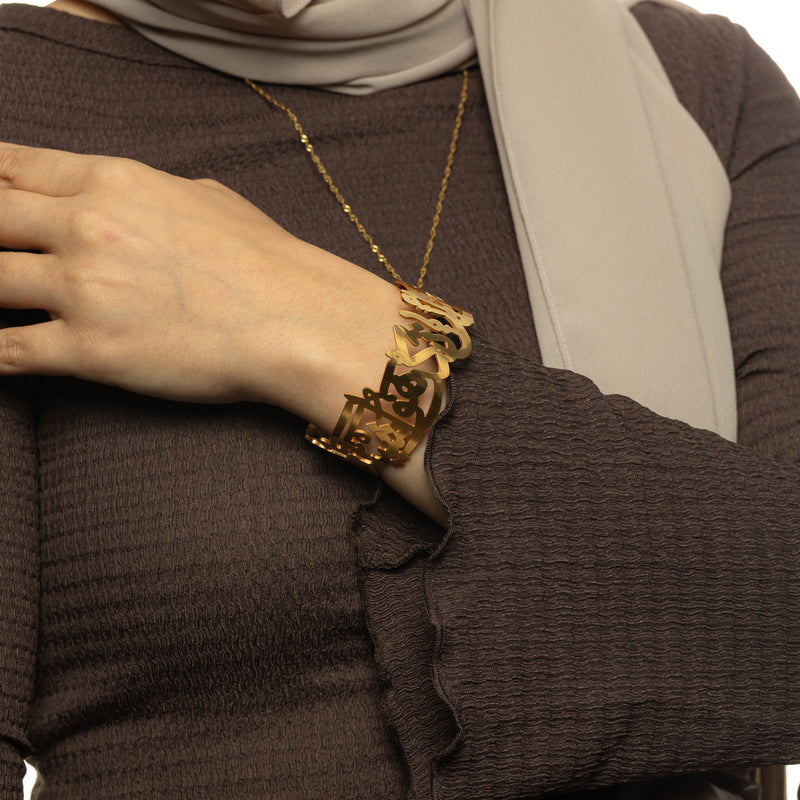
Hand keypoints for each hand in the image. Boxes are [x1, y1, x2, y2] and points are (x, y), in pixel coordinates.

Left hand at [0, 142, 445, 523]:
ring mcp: (83, 289)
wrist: (297, 320)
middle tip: (2, 260)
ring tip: (3, 303)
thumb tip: (129, 200)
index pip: (9, 165)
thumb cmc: (265, 261)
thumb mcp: (207, 198)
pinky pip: (8, 352)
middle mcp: (87, 227)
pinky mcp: (89, 350)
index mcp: (114, 181)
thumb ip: (151, 192)